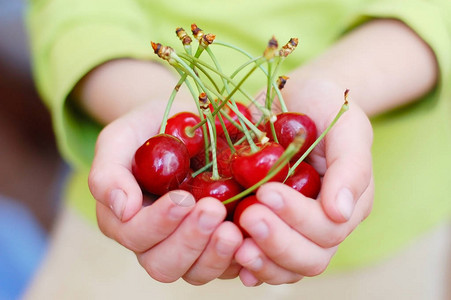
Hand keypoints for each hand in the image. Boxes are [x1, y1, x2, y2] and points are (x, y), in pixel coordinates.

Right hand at [88, 99, 242, 284]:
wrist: (185, 123)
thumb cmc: (150, 130)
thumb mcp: (122, 138)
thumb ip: (109, 172)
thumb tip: (124, 209)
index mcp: (127, 219)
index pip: (135, 235)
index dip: (158, 223)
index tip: (184, 199)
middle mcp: (155, 240)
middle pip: (164, 264)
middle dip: (189, 241)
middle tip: (213, 210)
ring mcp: (189, 245)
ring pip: (196, 272)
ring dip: (215, 256)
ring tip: (234, 229)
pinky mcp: (217, 244)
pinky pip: (229, 267)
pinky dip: (241, 259)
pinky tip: (253, 240)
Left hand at [234, 80, 373, 285]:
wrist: (296, 99)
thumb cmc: (323, 106)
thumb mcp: (345, 125)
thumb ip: (350, 166)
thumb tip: (340, 212)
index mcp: (347, 202)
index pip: (328, 228)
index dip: (298, 216)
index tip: (266, 191)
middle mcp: (323, 224)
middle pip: (310, 257)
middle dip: (278, 242)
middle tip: (248, 216)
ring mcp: (296, 229)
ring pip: (288, 267)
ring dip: (262, 260)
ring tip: (236, 243)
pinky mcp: (270, 226)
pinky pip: (264, 258)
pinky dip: (249, 264)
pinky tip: (233, 256)